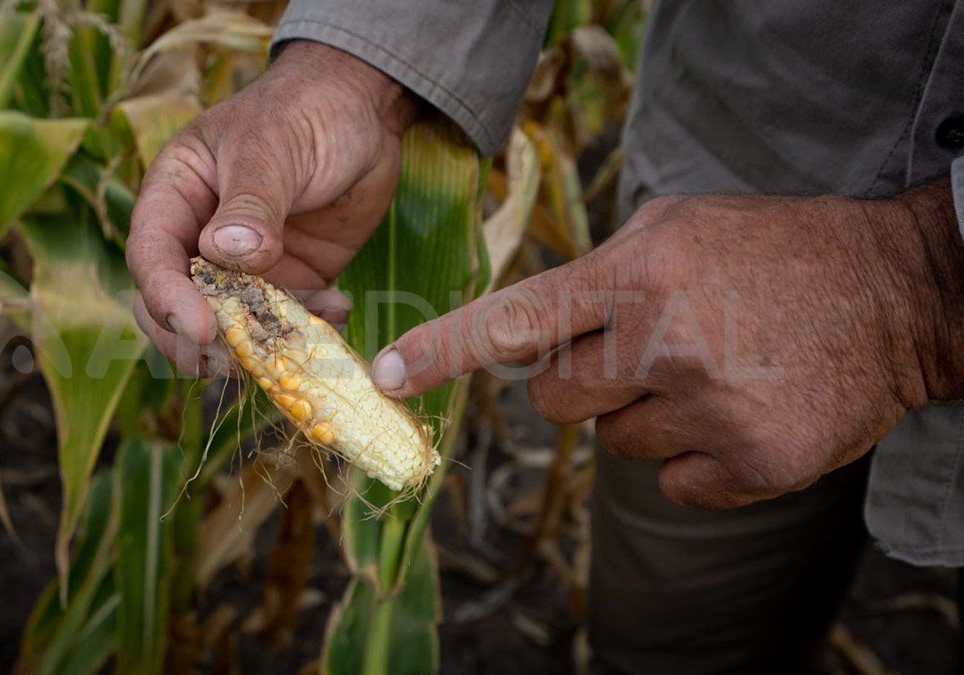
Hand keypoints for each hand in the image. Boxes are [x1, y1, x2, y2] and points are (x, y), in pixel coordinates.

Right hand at [127, 41, 417, 374]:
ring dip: (263, 343)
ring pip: (233, 326)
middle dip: (201, 342)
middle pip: (177, 307)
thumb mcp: (272, 149)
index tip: (201, 329)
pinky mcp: (292, 281)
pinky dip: (309, 329)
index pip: (152, 257)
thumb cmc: (304, 112)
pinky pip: (287, 322)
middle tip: (238, 360)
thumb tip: (222, 253)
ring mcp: (246, 266)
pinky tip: (340, 308)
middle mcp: (201, 239)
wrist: (364, 112)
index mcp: (176, 197)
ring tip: (302, 338)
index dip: (167, 299)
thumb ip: (250, 204)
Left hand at [373, 182, 963, 507]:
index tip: (385, 375)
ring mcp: (711, 410)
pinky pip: (671, 483)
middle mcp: (666, 343)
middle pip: (555, 400)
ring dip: (646, 415)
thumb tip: (530, 327)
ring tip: (710, 369)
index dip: (443, 351)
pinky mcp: (753, 464)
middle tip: (648, 348)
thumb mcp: (679, 226)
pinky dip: (695, 457)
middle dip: (583, 381)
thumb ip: (598, 272)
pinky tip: (739, 409)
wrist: (899, 293)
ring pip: (613, 443)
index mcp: (639, 273)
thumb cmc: (774, 251)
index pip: (516, 320)